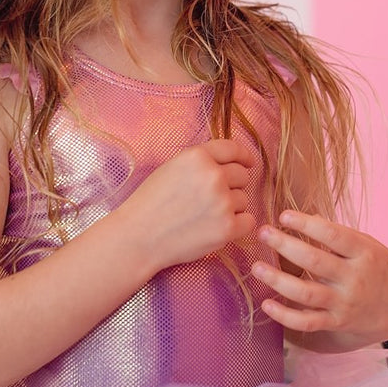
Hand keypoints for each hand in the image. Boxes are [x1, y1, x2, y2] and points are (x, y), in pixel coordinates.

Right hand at [117, 139, 257, 271]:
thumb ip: (201, 162)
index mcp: (198, 157)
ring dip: (231, 207)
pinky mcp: (227, 228)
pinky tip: (217, 227)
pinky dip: (237, 225)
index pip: (233, 149)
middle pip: (242, 175)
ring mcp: (222, 202)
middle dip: (232, 185)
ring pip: (244, 199)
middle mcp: (213, 176)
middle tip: (212, 198)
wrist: (138, 237)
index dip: (244, 156)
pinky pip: (248, 221)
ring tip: (205, 216)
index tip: (249, 162)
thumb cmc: (150, 203)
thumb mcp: (172, 168)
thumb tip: (232, 162)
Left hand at [250, 211, 387, 346]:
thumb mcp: (367, 244)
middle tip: (262, 233)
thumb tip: (308, 216)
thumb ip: (339, 234)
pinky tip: (266, 304)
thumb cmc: (376, 266)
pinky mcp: (336, 322)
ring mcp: (344, 303)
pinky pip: (307, 323)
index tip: (283, 216)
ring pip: (305, 293)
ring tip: (256, 267)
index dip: (306, 224)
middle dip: (284, 245)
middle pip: (314, 262)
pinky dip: (284, 316)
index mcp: (364, 253)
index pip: (333, 235)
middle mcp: (354, 279)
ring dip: (277, 280)